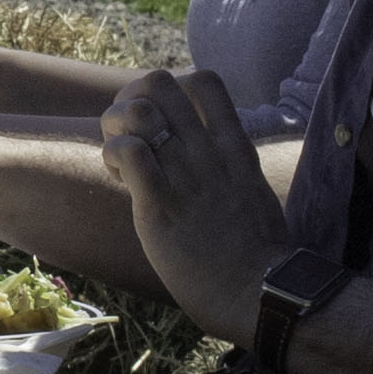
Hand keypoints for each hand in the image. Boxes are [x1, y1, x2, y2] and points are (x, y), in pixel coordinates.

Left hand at [101, 66, 280, 338]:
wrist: (259, 293)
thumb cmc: (253, 253)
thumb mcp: (249, 191)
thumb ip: (227, 166)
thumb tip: (203, 152)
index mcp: (233, 147)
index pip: (205, 81)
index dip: (170, 88)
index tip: (163, 122)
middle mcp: (208, 152)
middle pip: (159, 82)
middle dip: (130, 101)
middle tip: (129, 137)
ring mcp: (184, 175)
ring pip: (137, 111)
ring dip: (116, 129)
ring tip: (123, 163)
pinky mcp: (160, 204)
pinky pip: (128, 151)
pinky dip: (113, 157)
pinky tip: (121, 181)